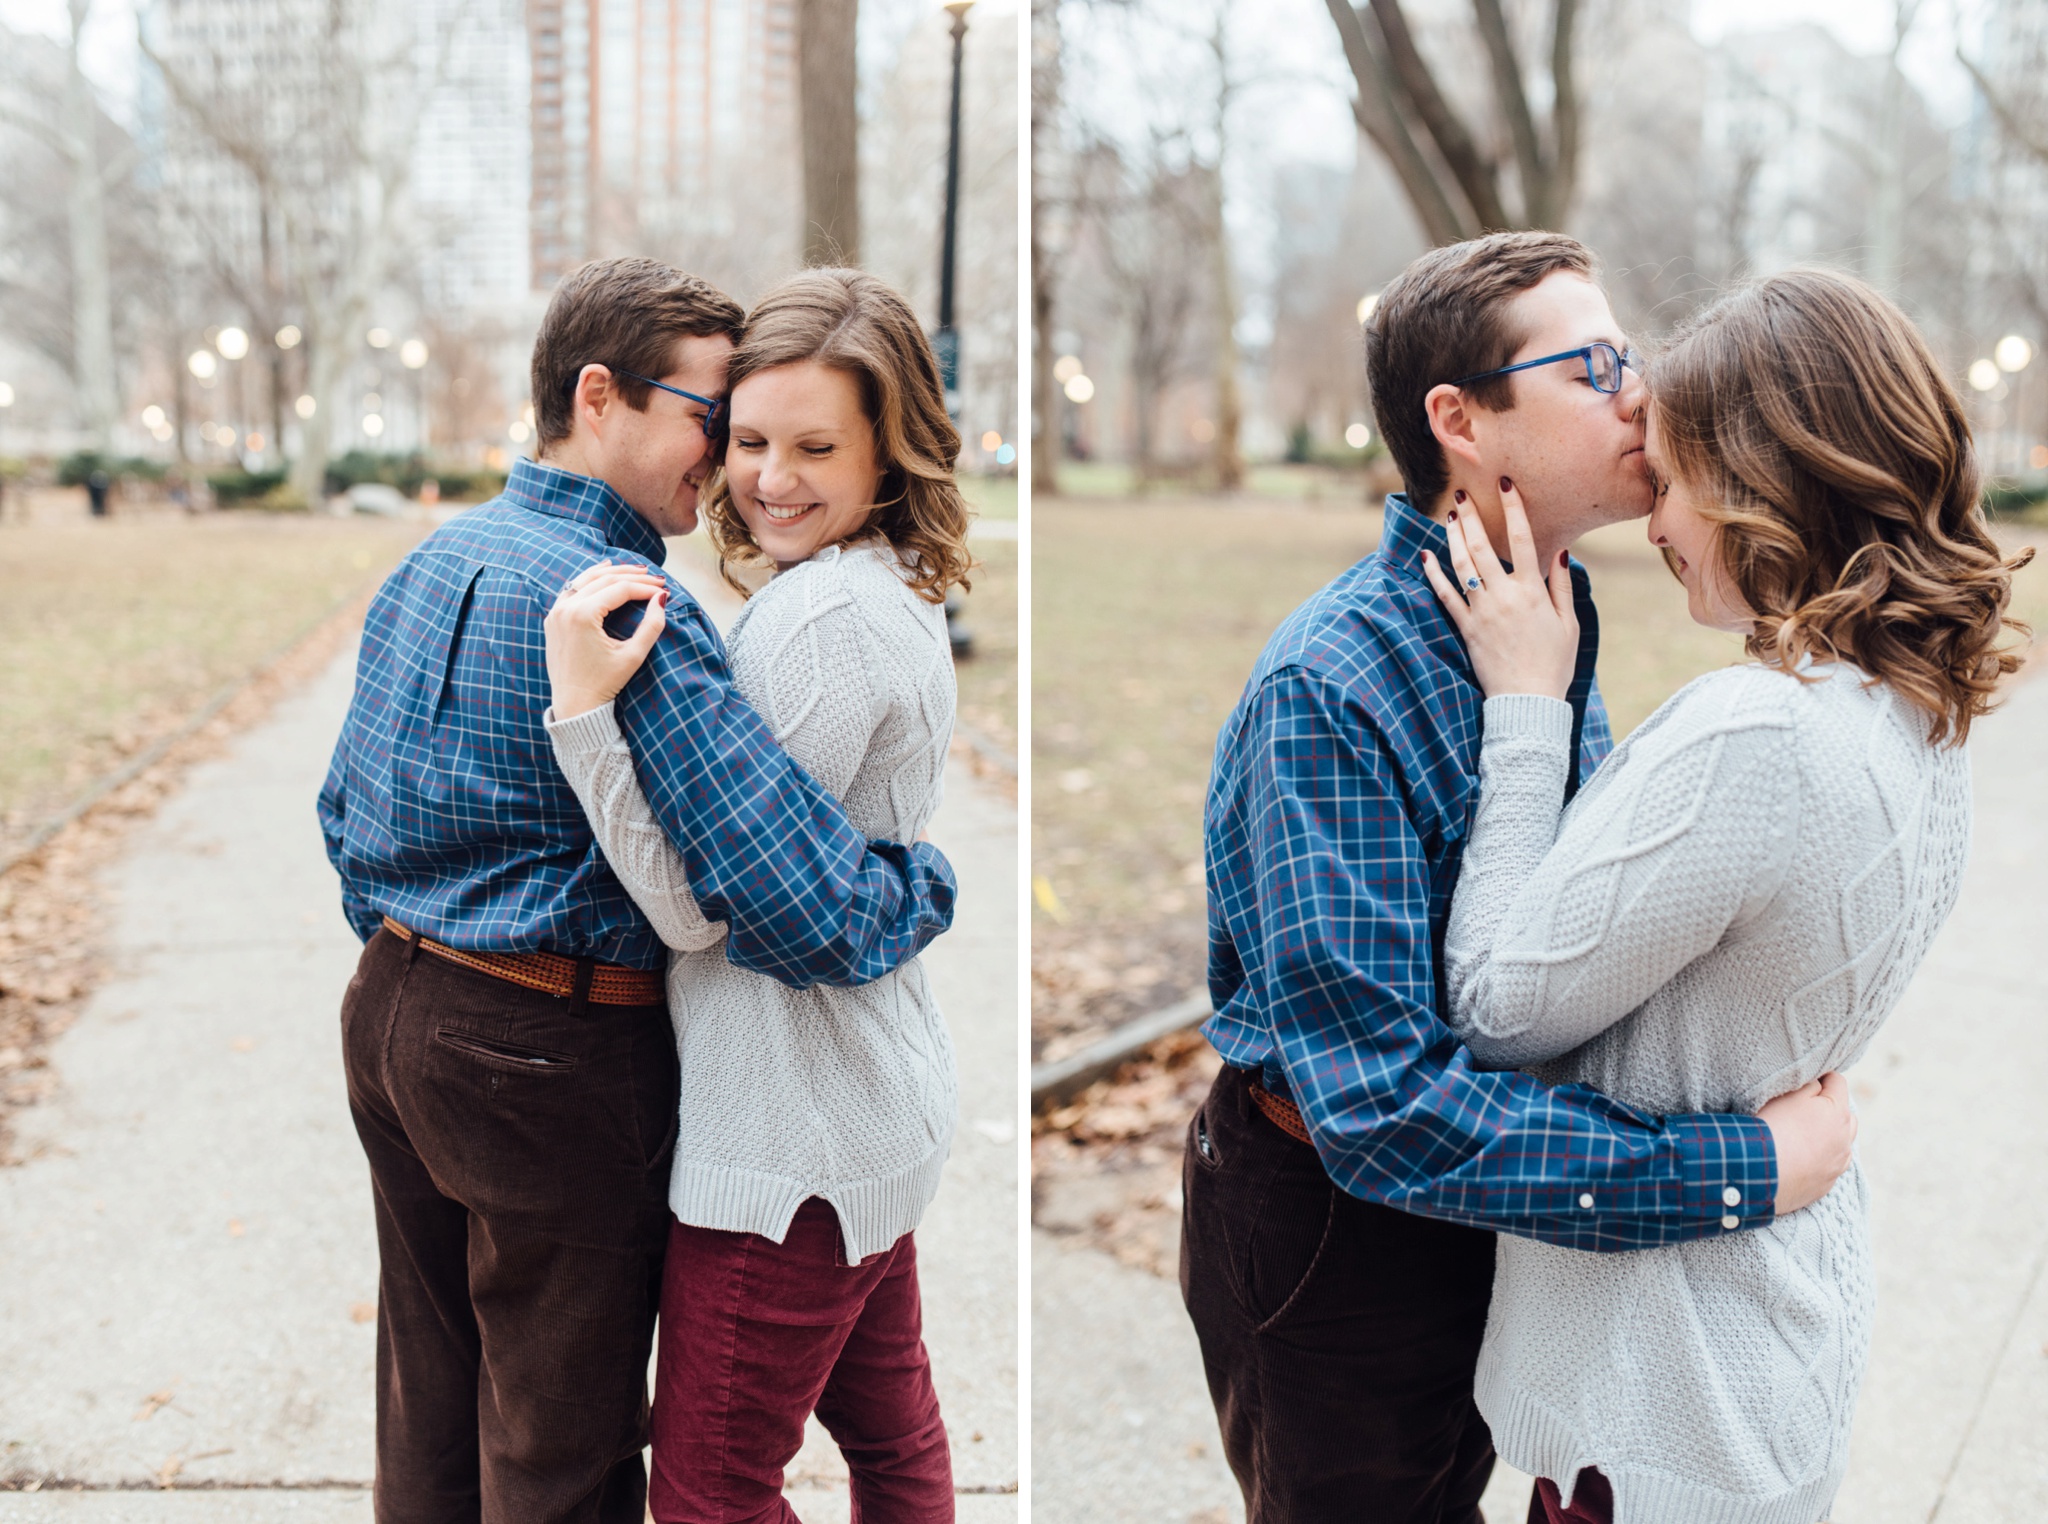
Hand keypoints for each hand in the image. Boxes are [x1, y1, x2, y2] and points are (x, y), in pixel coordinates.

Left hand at [544, 560, 669, 719]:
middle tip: (655, 577)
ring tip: (634, 569)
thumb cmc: (604, 683)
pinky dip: (589, 580)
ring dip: (611, 572)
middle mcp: (565, 608)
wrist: (575, 704)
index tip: (664, 590)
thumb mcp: (633, 655)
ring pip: (585, 579)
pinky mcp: (553, 619)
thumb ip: (652, 625)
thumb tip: (662, 598)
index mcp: (583, 615)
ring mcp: (556, 612)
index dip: (645, 588)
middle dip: (632, 576)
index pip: (620, 589)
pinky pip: (572, 590)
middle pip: (604, 579)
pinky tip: (603, 573)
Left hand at [1420, 478, 1579, 700]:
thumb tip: (1559, 552)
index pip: (1523, 540)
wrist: (1527, 700)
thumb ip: (1562, 585)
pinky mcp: (1465, 628)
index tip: (1505, 484)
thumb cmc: (1553, 663)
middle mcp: (1504, 596)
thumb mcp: (1568, 623)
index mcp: (1533, 591)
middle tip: (1462, 495)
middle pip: (1484, 547)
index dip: (1513, 509)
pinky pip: (1445, 596)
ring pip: (1462, 566)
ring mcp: (1482, 611)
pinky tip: (1426, 556)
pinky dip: (1434, 575)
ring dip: (1453, 538)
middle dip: (1472, 517)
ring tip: (1449, 516)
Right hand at [1758, 1072, 1857, 1216]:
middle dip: (1830, 1108)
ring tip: (1804, 1135)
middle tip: (1805, 1107)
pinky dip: (1819, 1159)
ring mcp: (1837, 1165)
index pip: (1838, 1082)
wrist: (1759, 1173)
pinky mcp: (1825, 1185)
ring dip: (1829, 1136)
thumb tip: (1818, 1083)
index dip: (1821, 1075)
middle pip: (1846, 1114)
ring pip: (1841, 1144)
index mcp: (1839, 1112)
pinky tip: (1799, 1158)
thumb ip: (1808, 1083)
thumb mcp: (1788, 1094)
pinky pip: (1829, 1166)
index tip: (1805, 1078)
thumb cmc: (1773, 1127)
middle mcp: (1845, 1140)